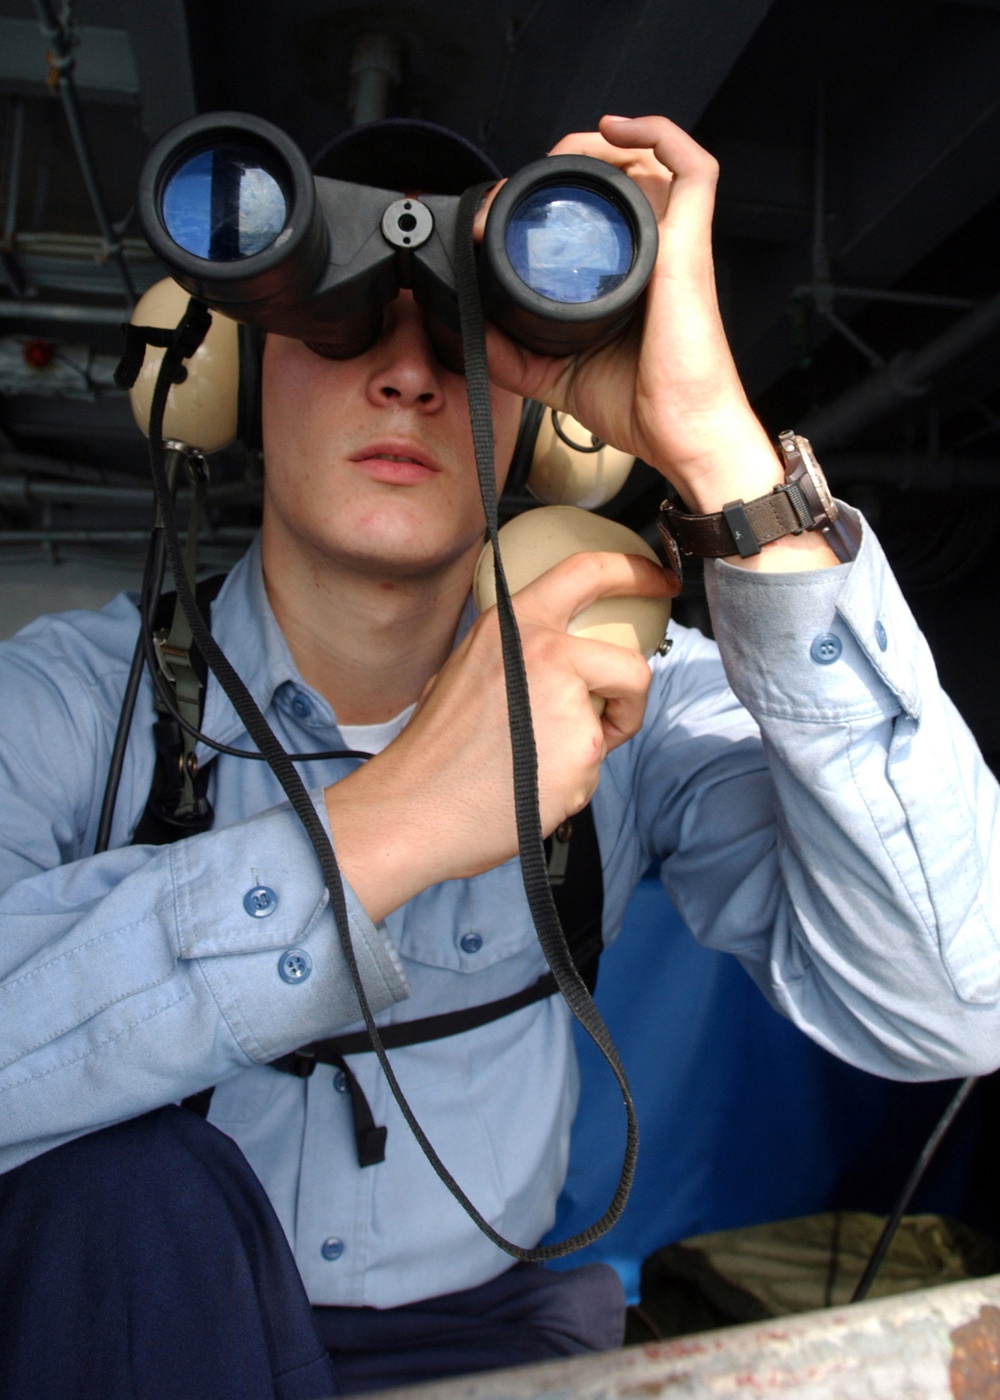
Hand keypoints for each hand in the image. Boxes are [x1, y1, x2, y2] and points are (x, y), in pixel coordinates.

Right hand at [324, 551, 672, 921]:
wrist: (415, 809)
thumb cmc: (433, 753)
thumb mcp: (465, 671)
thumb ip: (514, 657)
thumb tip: (549, 664)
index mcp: (513, 626)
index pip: (587, 571)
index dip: (634, 570)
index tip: (659, 578)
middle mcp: (543, 651)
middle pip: (631, 662)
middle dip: (634, 692)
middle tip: (627, 705)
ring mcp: (567, 700)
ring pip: (614, 720)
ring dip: (594, 743)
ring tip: (541, 763)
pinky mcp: (581, 748)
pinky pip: (596, 762)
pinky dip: (575, 779)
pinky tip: (533, 786)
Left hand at [479, 116, 837, 571]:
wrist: (680, 435)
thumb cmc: (643, 409)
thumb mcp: (556, 377)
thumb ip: (514, 354)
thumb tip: (471, 330)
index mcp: (625, 277)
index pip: (591, 212)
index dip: (548, 195)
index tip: (502, 211)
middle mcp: (651, 253)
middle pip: (615, 176)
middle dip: (564, 164)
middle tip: (518, 187)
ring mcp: (673, 245)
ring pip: (646, 159)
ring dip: (599, 144)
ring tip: (560, 155)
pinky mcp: (691, 244)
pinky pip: (693, 168)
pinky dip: (657, 134)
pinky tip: (614, 130)